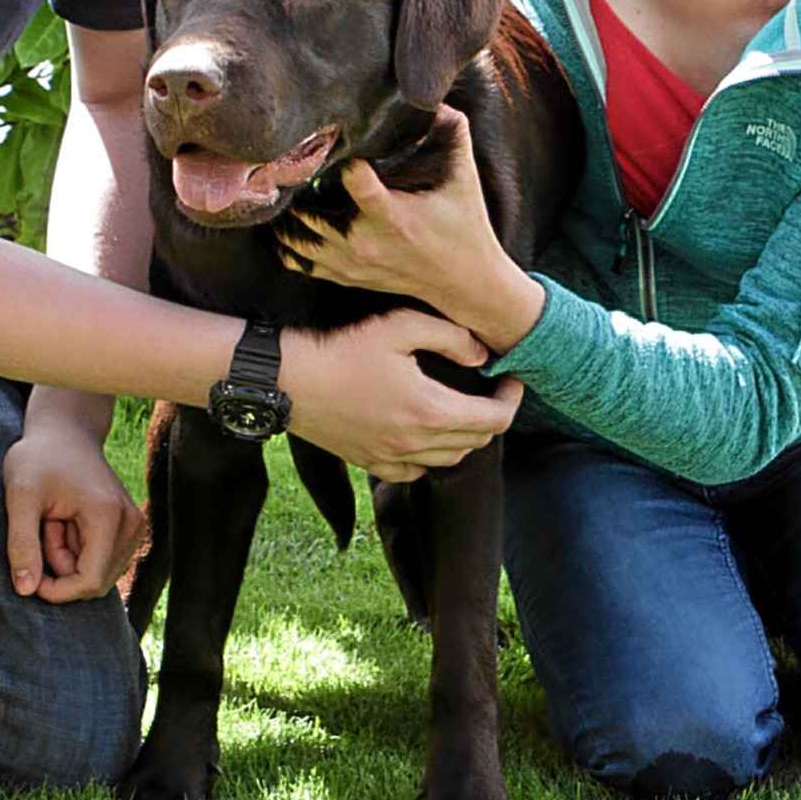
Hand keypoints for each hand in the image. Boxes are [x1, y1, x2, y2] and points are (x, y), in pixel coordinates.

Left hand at [1, 397, 146, 602]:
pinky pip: (100, 561)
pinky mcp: (129, 528)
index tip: (28, 572)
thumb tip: (26, 591)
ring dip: (67, 559)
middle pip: (94, 581)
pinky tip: (67, 521)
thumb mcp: (20, 496)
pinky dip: (77, 550)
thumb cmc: (39, 458)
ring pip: (96, 573)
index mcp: (109, 516)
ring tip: (54, 520)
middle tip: (44, 526)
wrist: (65, 431)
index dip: (56, 590)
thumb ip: (21, 544)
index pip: (90, 582)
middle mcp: (132, 524)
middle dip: (60, 568)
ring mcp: (134, 526)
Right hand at [280, 308, 521, 482]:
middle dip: (492, 416)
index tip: (510, 380)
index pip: (495, 421)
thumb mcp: (400, 326)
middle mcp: (415, 443)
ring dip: (464, 438)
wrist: (288, 381)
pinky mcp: (370, 463)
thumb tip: (482, 356)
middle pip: (476, 442)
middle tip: (489, 390)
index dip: (511, 400)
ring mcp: (391, 458)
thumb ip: (451, 337)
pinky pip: (414, 473)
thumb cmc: (343, 349)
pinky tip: (423, 434)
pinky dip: (429, 458)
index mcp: (430, 411)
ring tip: (461, 409)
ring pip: (449, 460)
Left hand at [281, 109, 546, 351]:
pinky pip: (299, 261)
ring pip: (297, 236)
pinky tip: (284, 221)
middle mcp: (365, 242)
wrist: (465, 283)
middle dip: (301, 182)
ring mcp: (351, 263)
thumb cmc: (464, 225)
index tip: (338, 138)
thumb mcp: (464, 177)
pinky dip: (287, 242)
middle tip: (294, 157)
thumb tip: (434, 97)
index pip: (352, 178)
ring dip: (289, 212)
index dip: (342, 154)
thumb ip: (454, 131)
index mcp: (392, 215)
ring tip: (286, 187)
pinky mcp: (346, 276)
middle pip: (309, 208)